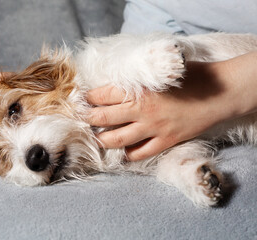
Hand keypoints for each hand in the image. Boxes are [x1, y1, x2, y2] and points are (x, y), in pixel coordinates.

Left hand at [87, 53, 256, 160]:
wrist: (218, 91)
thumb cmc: (190, 76)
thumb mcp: (160, 70)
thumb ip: (138, 77)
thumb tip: (116, 82)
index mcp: (138, 90)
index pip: (102, 95)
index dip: (88, 98)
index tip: (81, 100)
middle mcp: (142, 110)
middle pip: (103, 118)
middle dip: (88, 119)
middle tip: (81, 119)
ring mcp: (153, 128)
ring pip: (117, 139)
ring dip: (102, 140)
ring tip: (96, 139)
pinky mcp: (166, 141)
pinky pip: (140, 153)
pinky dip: (128, 155)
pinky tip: (123, 153)